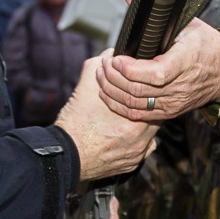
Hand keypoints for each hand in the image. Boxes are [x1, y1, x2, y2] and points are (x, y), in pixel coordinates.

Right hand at [56, 57, 157, 182]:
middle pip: (155, 118)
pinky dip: (136, 144)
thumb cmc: (75, 124)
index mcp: (135, 117)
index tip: (138, 90)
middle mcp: (141, 138)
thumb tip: (108, 53)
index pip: (153, 100)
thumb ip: (97, 65)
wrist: (65, 155)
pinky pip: (142, 152)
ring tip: (127, 122)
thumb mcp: (85, 89)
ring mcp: (137, 154)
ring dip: (143, 128)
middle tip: (134, 104)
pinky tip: (124, 138)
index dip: (145, 93)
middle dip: (145, 110)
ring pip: (150, 136)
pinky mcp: (131, 165)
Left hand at [96, 0, 219, 120]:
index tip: (116, 58)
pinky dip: (119, 106)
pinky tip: (108, 94)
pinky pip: (139, 115)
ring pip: (135, 104)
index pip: (155, 74)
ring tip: (101, 76)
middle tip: (103, 64)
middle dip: (114, 78)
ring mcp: (173, 102)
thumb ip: (151, 10)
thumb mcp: (184, 22)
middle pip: (139, 90)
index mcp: (185, 62)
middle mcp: (179, 86)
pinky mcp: (169, 111)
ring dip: (113, 91)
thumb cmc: (205, 45)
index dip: (131, 69)